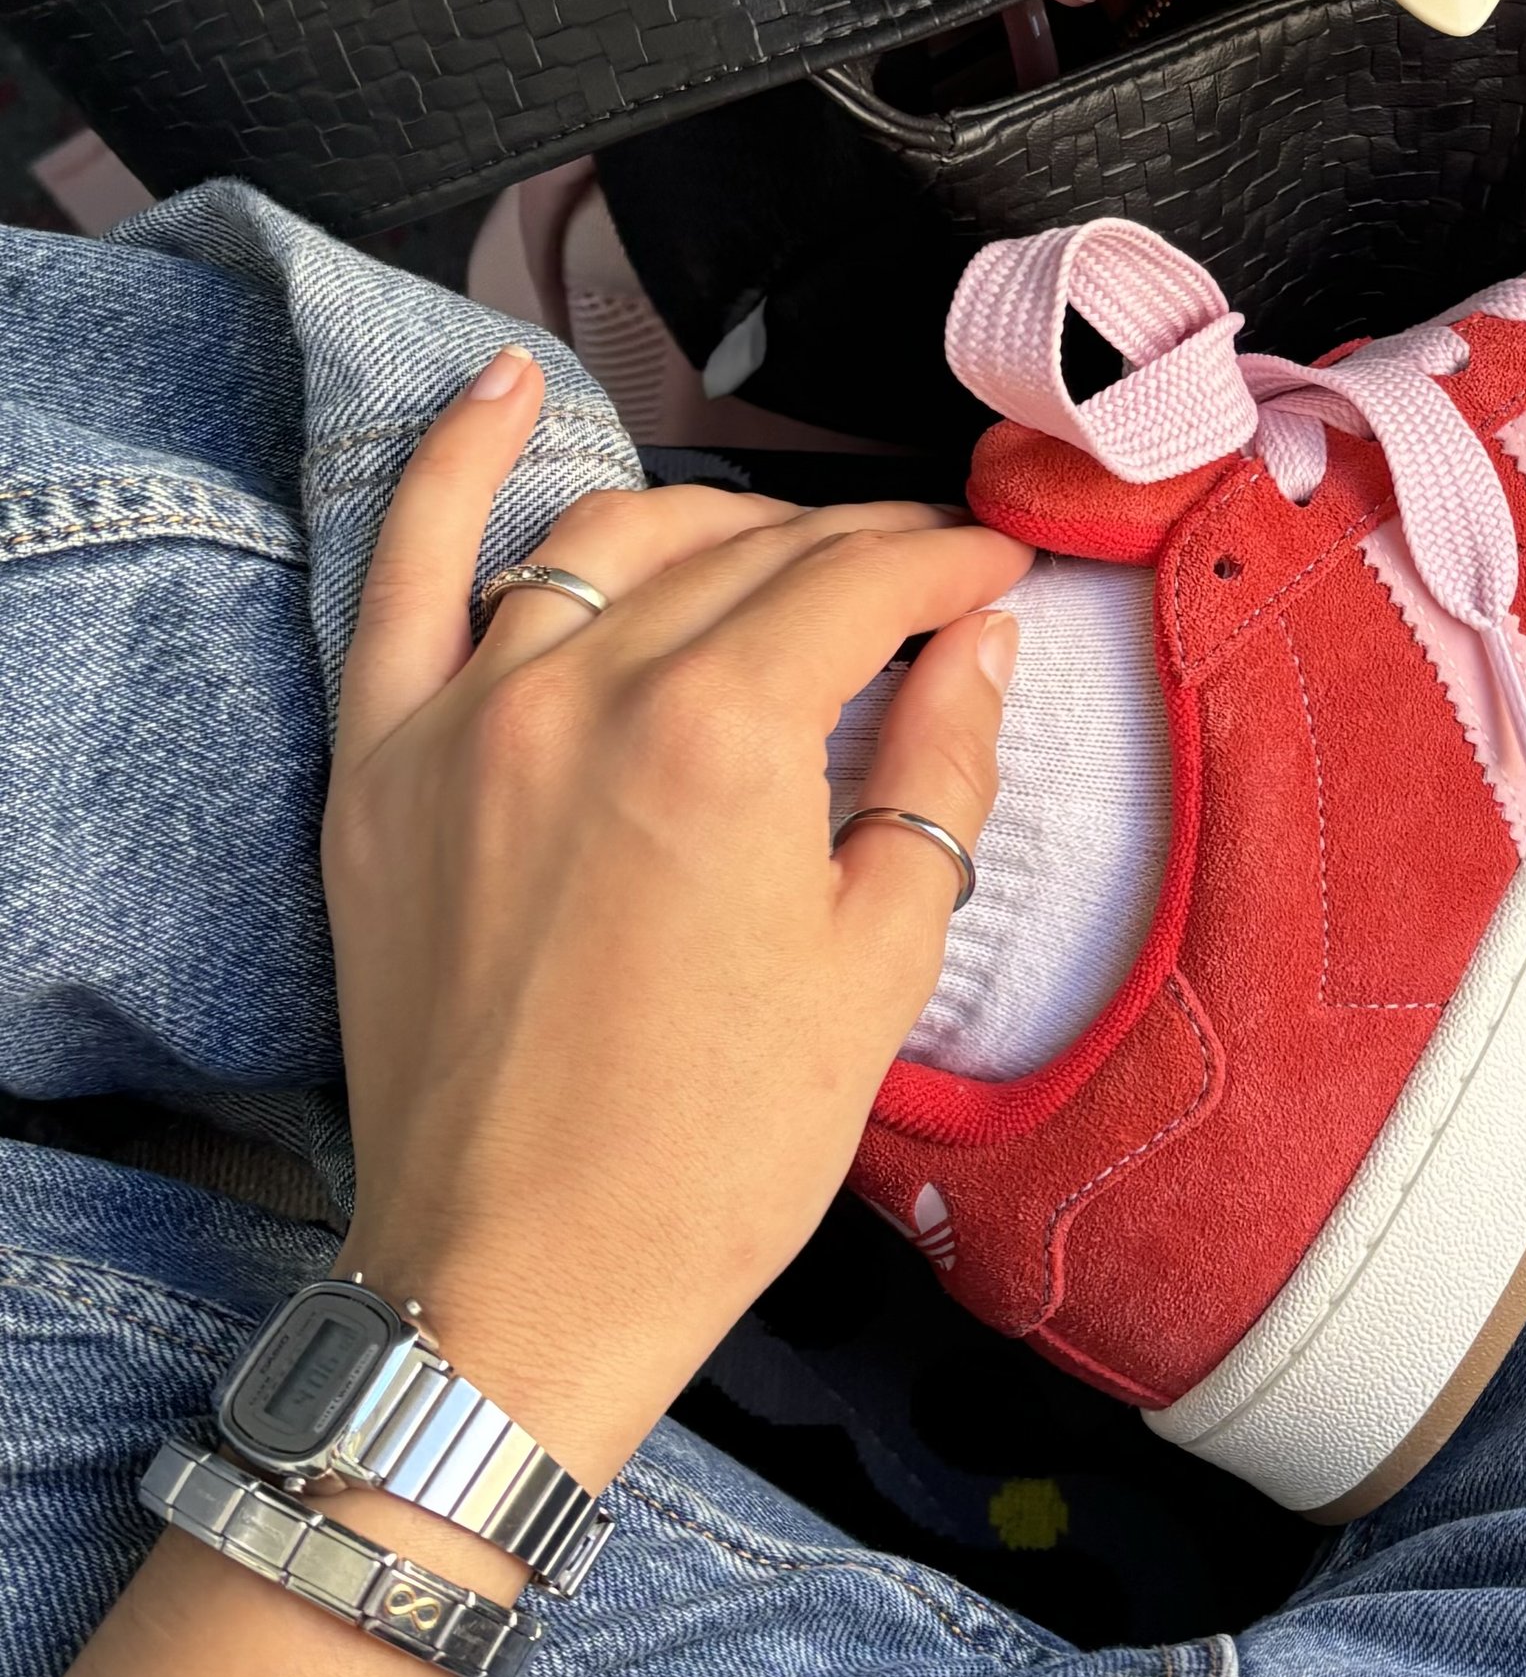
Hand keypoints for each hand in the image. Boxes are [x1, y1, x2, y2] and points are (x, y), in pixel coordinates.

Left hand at [321, 346, 1029, 1486]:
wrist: (522, 1283)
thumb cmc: (712, 1155)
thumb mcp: (878, 965)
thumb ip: (935, 773)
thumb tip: (974, 646)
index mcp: (723, 740)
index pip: (859, 583)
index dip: (945, 565)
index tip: (993, 572)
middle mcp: (582, 693)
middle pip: (743, 557)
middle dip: (850, 549)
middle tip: (913, 578)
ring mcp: (463, 719)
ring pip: (601, 543)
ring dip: (706, 523)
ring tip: (776, 544)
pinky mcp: (381, 767)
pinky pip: (402, 570)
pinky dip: (451, 468)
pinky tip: (499, 393)